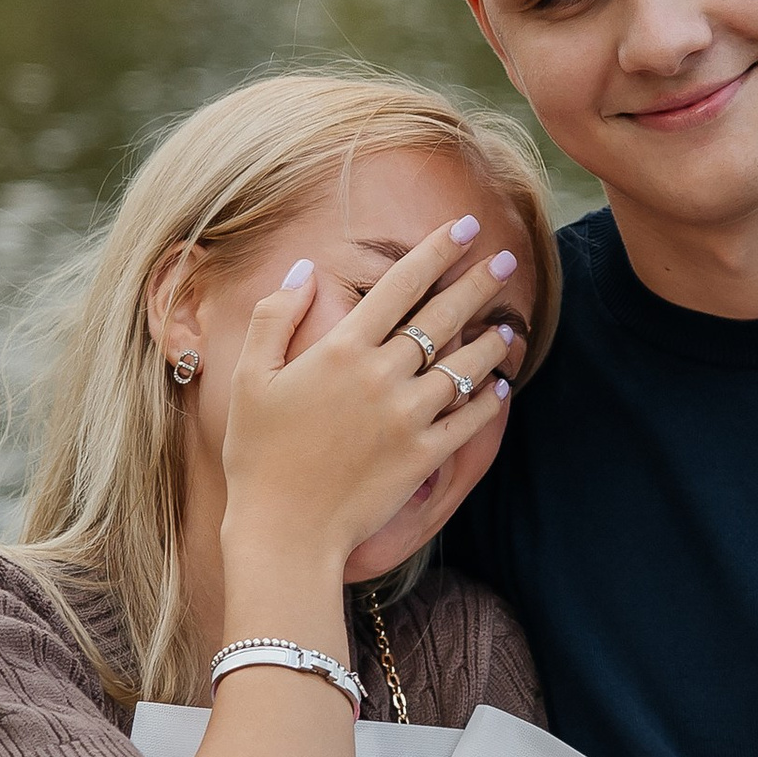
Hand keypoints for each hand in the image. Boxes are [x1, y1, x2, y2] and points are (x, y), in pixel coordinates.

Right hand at [221, 220, 522, 573]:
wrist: (284, 529)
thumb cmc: (259, 454)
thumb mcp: (251, 377)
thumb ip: (276, 316)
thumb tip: (305, 269)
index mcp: (341, 349)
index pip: (400, 285)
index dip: (436, 251)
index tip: (464, 227)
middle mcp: (381, 376)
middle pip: (443, 317)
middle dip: (479, 283)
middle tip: (506, 261)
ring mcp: (407, 417)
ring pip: (464, 368)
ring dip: (490, 344)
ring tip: (507, 327)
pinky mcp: (423, 457)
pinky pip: (469, 421)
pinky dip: (489, 401)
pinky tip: (501, 388)